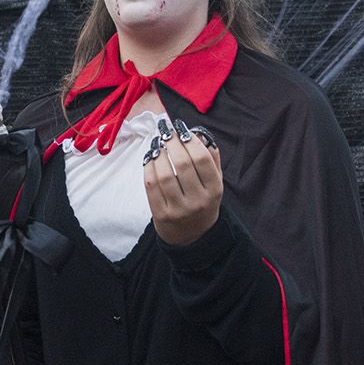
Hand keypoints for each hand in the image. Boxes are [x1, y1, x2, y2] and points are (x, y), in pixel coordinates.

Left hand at [143, 116, 222, 246]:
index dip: (190, 140)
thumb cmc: (203, 201)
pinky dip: (148, 167)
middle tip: (166, 131)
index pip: (202, 159)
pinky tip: (150, 157)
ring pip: (164, 174)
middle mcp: (198, 200)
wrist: (192, 235)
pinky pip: (151, 186)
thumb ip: (212, 159)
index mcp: (214, 190)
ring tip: (158, 143)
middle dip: (172, 142)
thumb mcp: (215, 183)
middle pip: (183, 164)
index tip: (182, 128)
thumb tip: (199, 134)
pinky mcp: (161, 214)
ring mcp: (178, 209)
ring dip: (159, 154)